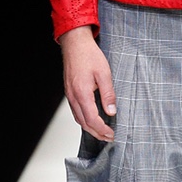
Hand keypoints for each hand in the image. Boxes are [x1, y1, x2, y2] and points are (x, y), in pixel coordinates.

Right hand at [58, 26, 116, 141]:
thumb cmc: (88, 55)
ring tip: (102, 132)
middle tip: (109, 137)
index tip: (111, 134)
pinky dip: (84, 120)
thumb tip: (111, 110)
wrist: (75, 44)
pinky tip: (92, 120)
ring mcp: (69, 95)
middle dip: (97, 133)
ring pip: (78, 119)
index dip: (102, 129)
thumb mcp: (104, 73)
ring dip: (90, 128)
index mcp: (82, 93)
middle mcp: (73, 96)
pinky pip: (76, 111)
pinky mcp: (69, 92)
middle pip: (84, 123)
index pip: (92, 119)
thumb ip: (108, 94)